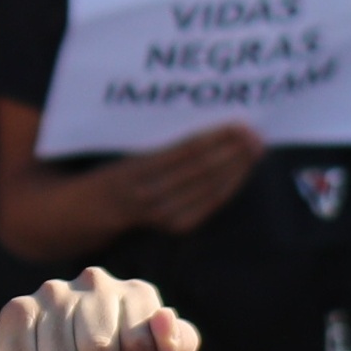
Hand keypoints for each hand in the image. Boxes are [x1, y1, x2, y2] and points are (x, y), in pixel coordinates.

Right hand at [92, 124, 266, 236]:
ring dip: (237, 168)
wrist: (94, 210)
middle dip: (233, 151)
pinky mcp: (176, 227)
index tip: (239, 124)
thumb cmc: (117, 170)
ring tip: (255, 150)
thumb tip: (208, 125)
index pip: (187, 151)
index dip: (217, 138)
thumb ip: (163, 142)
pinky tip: (242, 172)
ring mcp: (164, 215)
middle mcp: (149, 195)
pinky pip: (210, 205)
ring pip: (210, 188)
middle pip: (202, 170)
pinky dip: (229, 187)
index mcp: (135, 170)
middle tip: (256, 135)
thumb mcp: (131, 152)